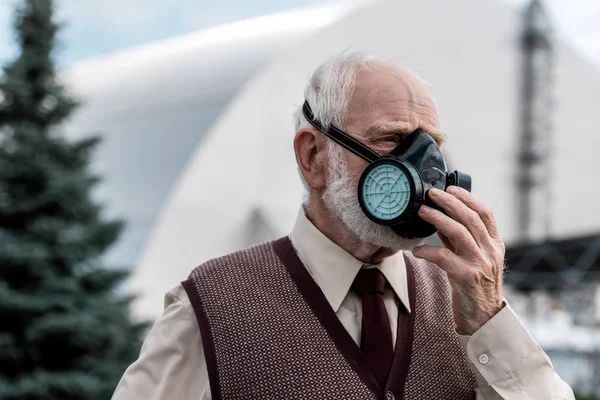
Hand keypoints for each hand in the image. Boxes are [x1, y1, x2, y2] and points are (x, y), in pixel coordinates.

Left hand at [412, 186, 505, 334]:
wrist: (484, 318)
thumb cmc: (475, 285)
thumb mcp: (472, 258)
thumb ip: (460, 239)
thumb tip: (440, 218)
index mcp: (495, 244)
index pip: (486, 213)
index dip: (468, 197)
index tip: (450, 188)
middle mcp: (491, 251)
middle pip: (471, 218)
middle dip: (450, 202)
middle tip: (431, 193)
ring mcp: (480, 264)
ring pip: (459, 233)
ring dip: (438, 219)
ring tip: (422, 211)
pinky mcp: (466, 277)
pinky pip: (444, 257)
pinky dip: (428, 251)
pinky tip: (417, 250)